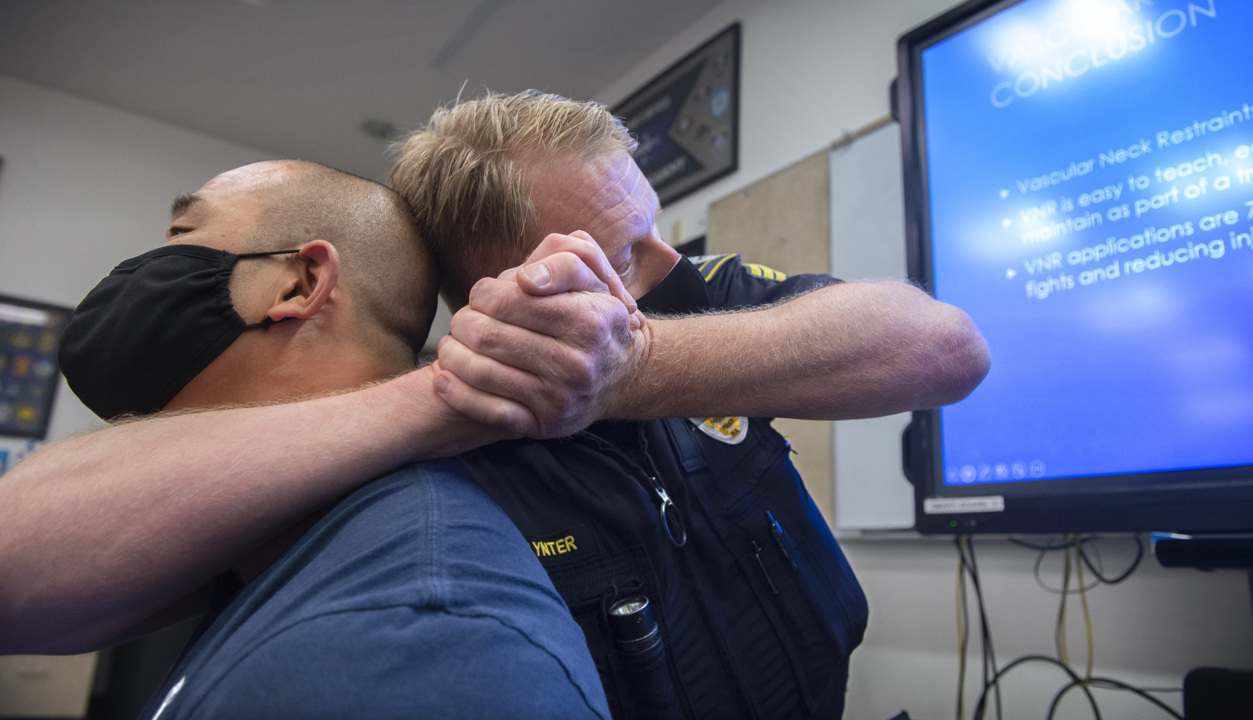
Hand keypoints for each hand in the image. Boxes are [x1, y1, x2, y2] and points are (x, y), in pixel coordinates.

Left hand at [434, 232, 647, 437]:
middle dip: (463, 322)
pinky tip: (444, 379)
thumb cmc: (596, 319)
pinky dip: (458, 394)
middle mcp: (576, 363)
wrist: (623, 376)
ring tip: (451, 344)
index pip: (508, 300)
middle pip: (488, 336)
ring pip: (482, 372)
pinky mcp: (545, 425)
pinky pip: (489, 412)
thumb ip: (563, 263)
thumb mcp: (592, 280)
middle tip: (463, 320)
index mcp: (587, 321)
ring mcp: (560, 398)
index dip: (482, 293)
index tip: (482, 294)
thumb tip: (525, 280)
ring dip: (452, 354)